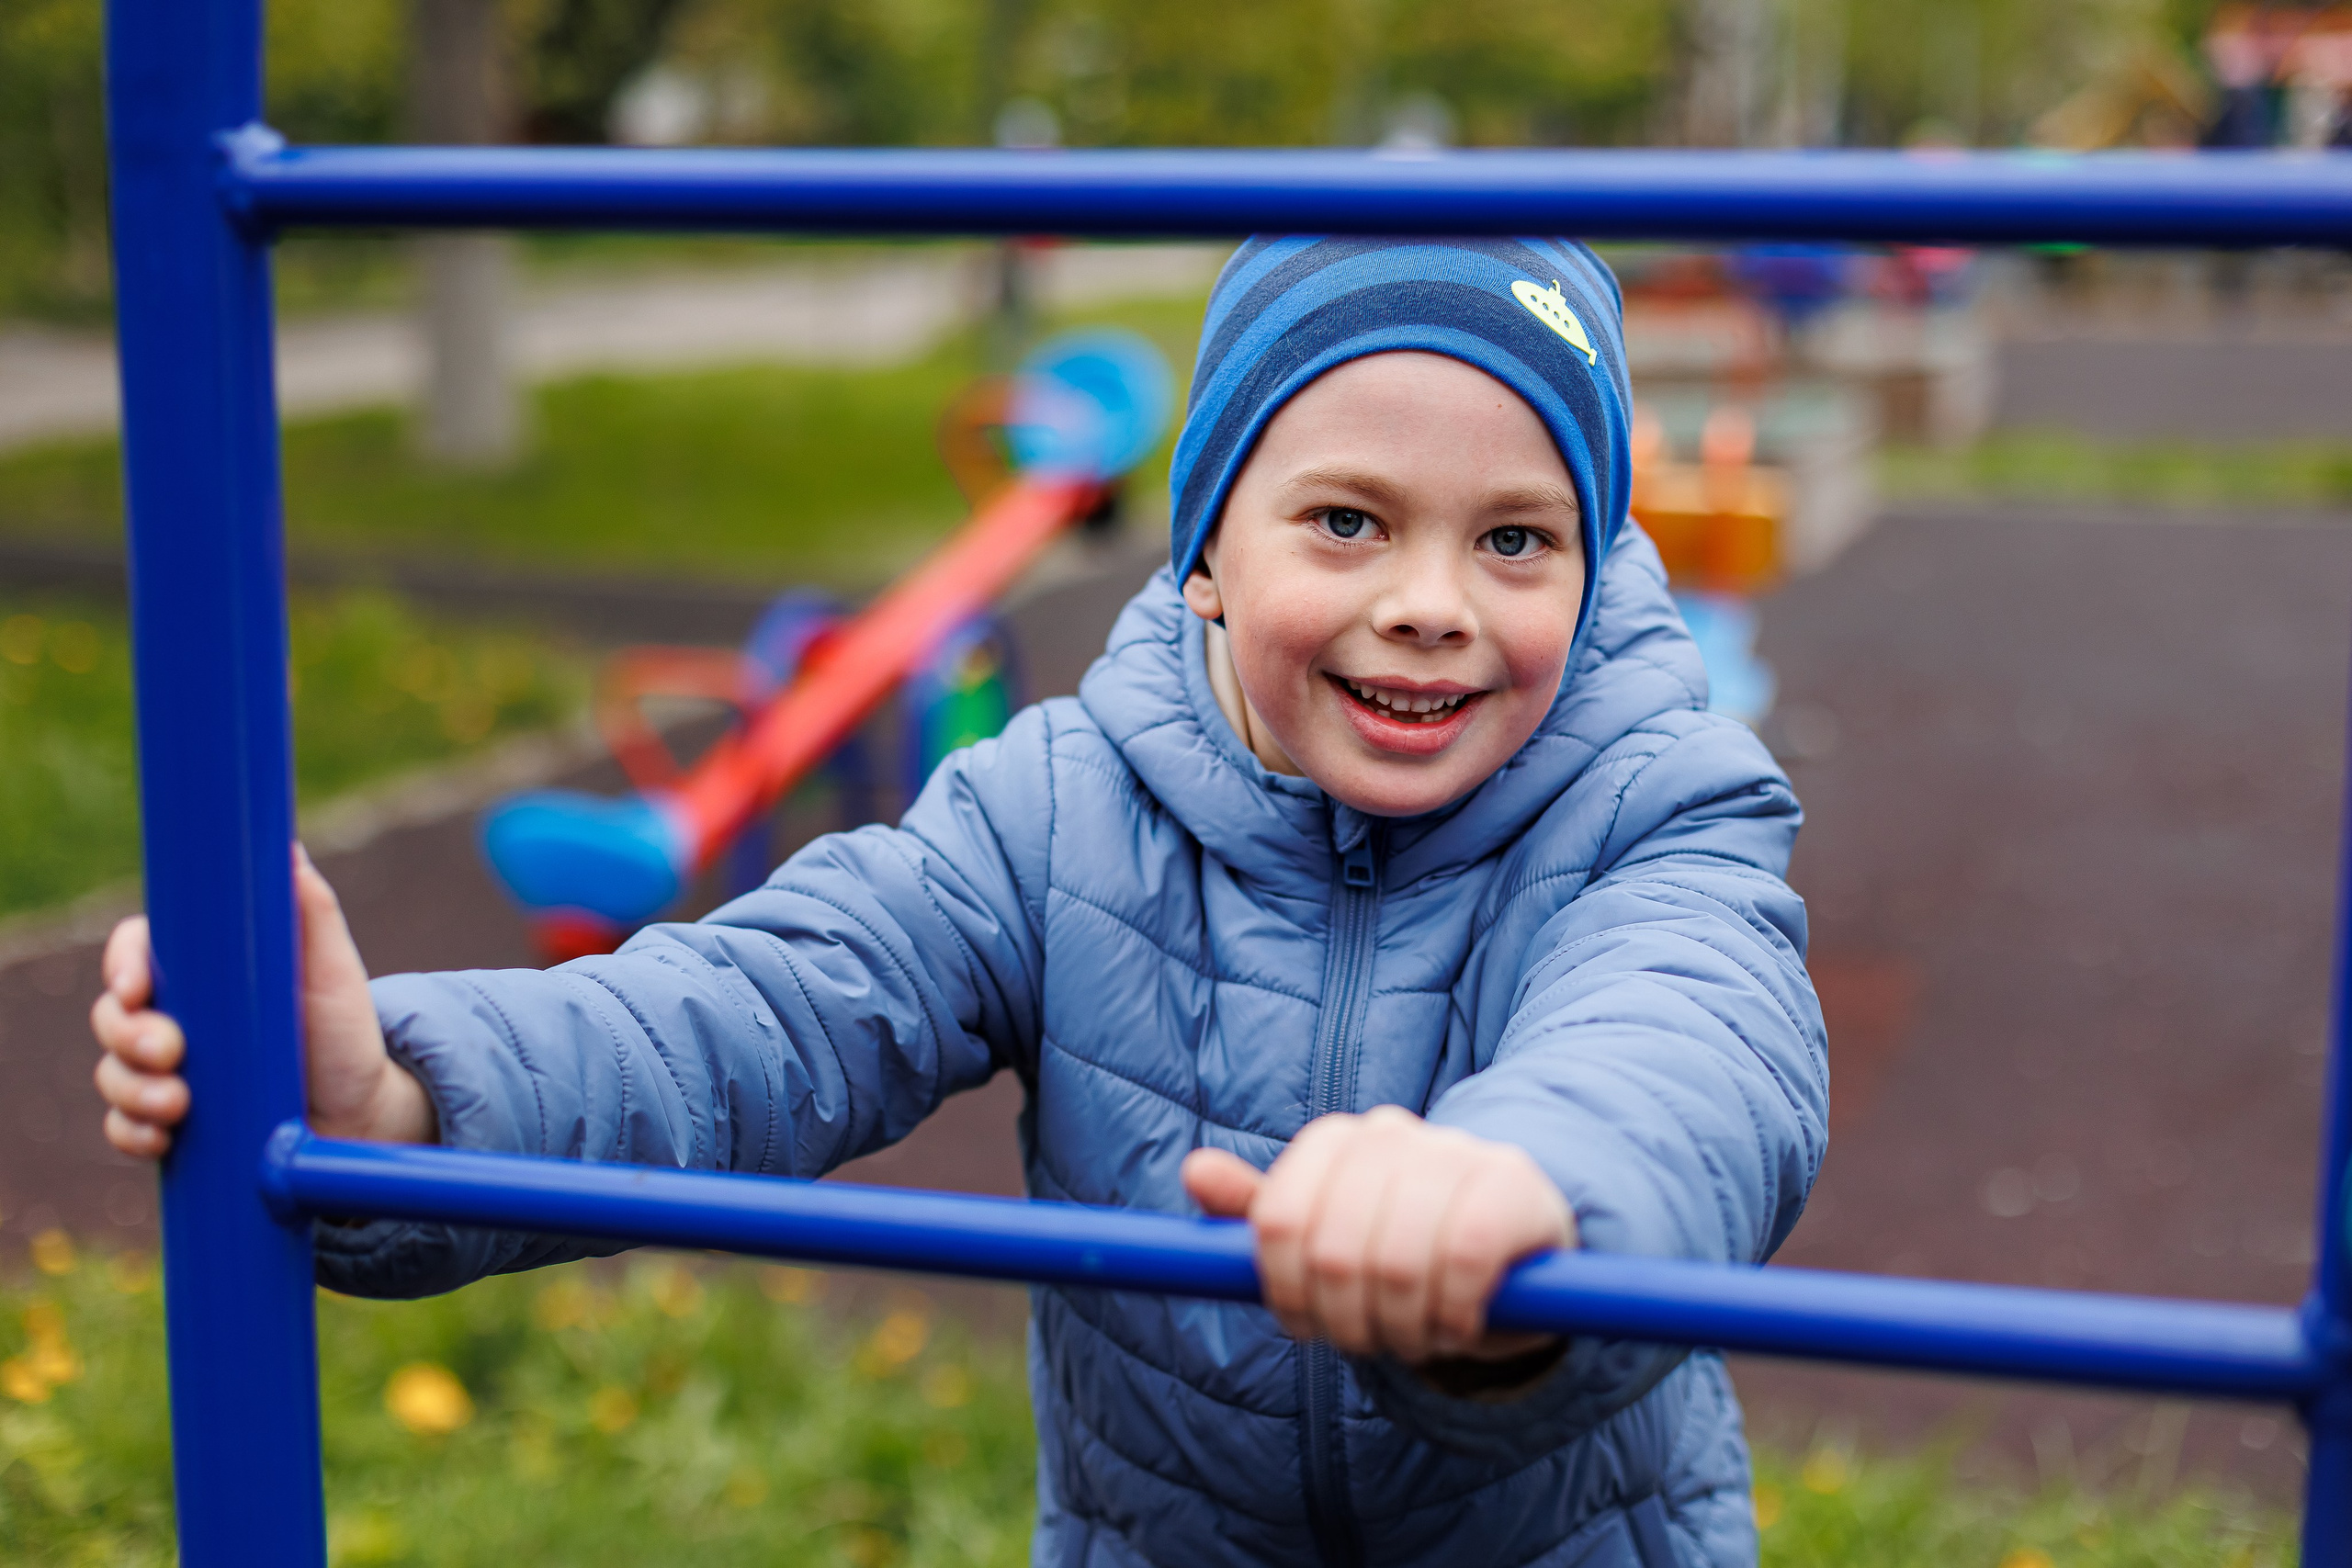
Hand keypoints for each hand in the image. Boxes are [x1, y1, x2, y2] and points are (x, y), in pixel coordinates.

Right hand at [91, 844, 435, 1158]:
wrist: (363, 1109)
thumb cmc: (343, 1029)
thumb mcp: (333, 971)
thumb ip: (310, 912)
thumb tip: (288, 849)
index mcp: (203, 971)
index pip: (138, 951)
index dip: (124, 963)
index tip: (138, 985)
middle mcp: (174, 1016)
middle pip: (112, 1014)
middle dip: (126, 1034)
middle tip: (170, 1050)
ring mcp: (166, 1070)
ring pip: (113, 1073)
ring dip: (131, 1090)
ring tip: (176, 1106)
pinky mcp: (169, 1122)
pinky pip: (125, 1128)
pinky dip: (133, 1133)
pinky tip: (160, 1139)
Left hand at [1182, 1106, 1573, 1364]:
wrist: (1513, 1248)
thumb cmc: (1404, 1246)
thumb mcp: (1328, 1237)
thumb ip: (1263, 1214)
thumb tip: (1195, 1171)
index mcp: (1337, 1141)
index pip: (1278, 1218)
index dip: (1283, 1289)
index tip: (1306, 1326)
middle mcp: (1392, 1133)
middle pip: (1332, 1252)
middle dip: (1346, 1321)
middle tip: (1370, 1341)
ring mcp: (1456, 1153)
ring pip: (1396, 1262)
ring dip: (1403, 1327)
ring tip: (1417, 1335)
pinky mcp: (1512, 1186)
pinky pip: (1462, 1261)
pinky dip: (1453, 1314)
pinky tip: (1459, 1324)